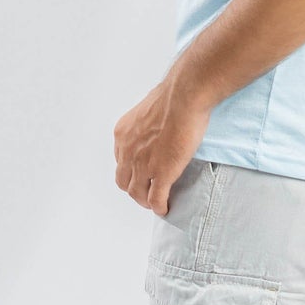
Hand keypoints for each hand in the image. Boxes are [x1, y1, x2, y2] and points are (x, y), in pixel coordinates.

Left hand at [113, 75, 212, 214]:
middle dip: (134, 188)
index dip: (132, 169)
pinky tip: (165, 209)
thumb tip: (160, 121)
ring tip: (155, 203)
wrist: (184, 97)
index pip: (121, 160)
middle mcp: (128, 151)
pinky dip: (159, 207)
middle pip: (124, 181)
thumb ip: (150, 120)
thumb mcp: (150, 107)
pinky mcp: (161, 173)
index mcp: (124, 134)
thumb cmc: (174, 95)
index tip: (141, 172)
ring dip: (146, 201)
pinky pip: (156, 198)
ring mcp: (143, 164)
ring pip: (137, 194)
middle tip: (146, 191)